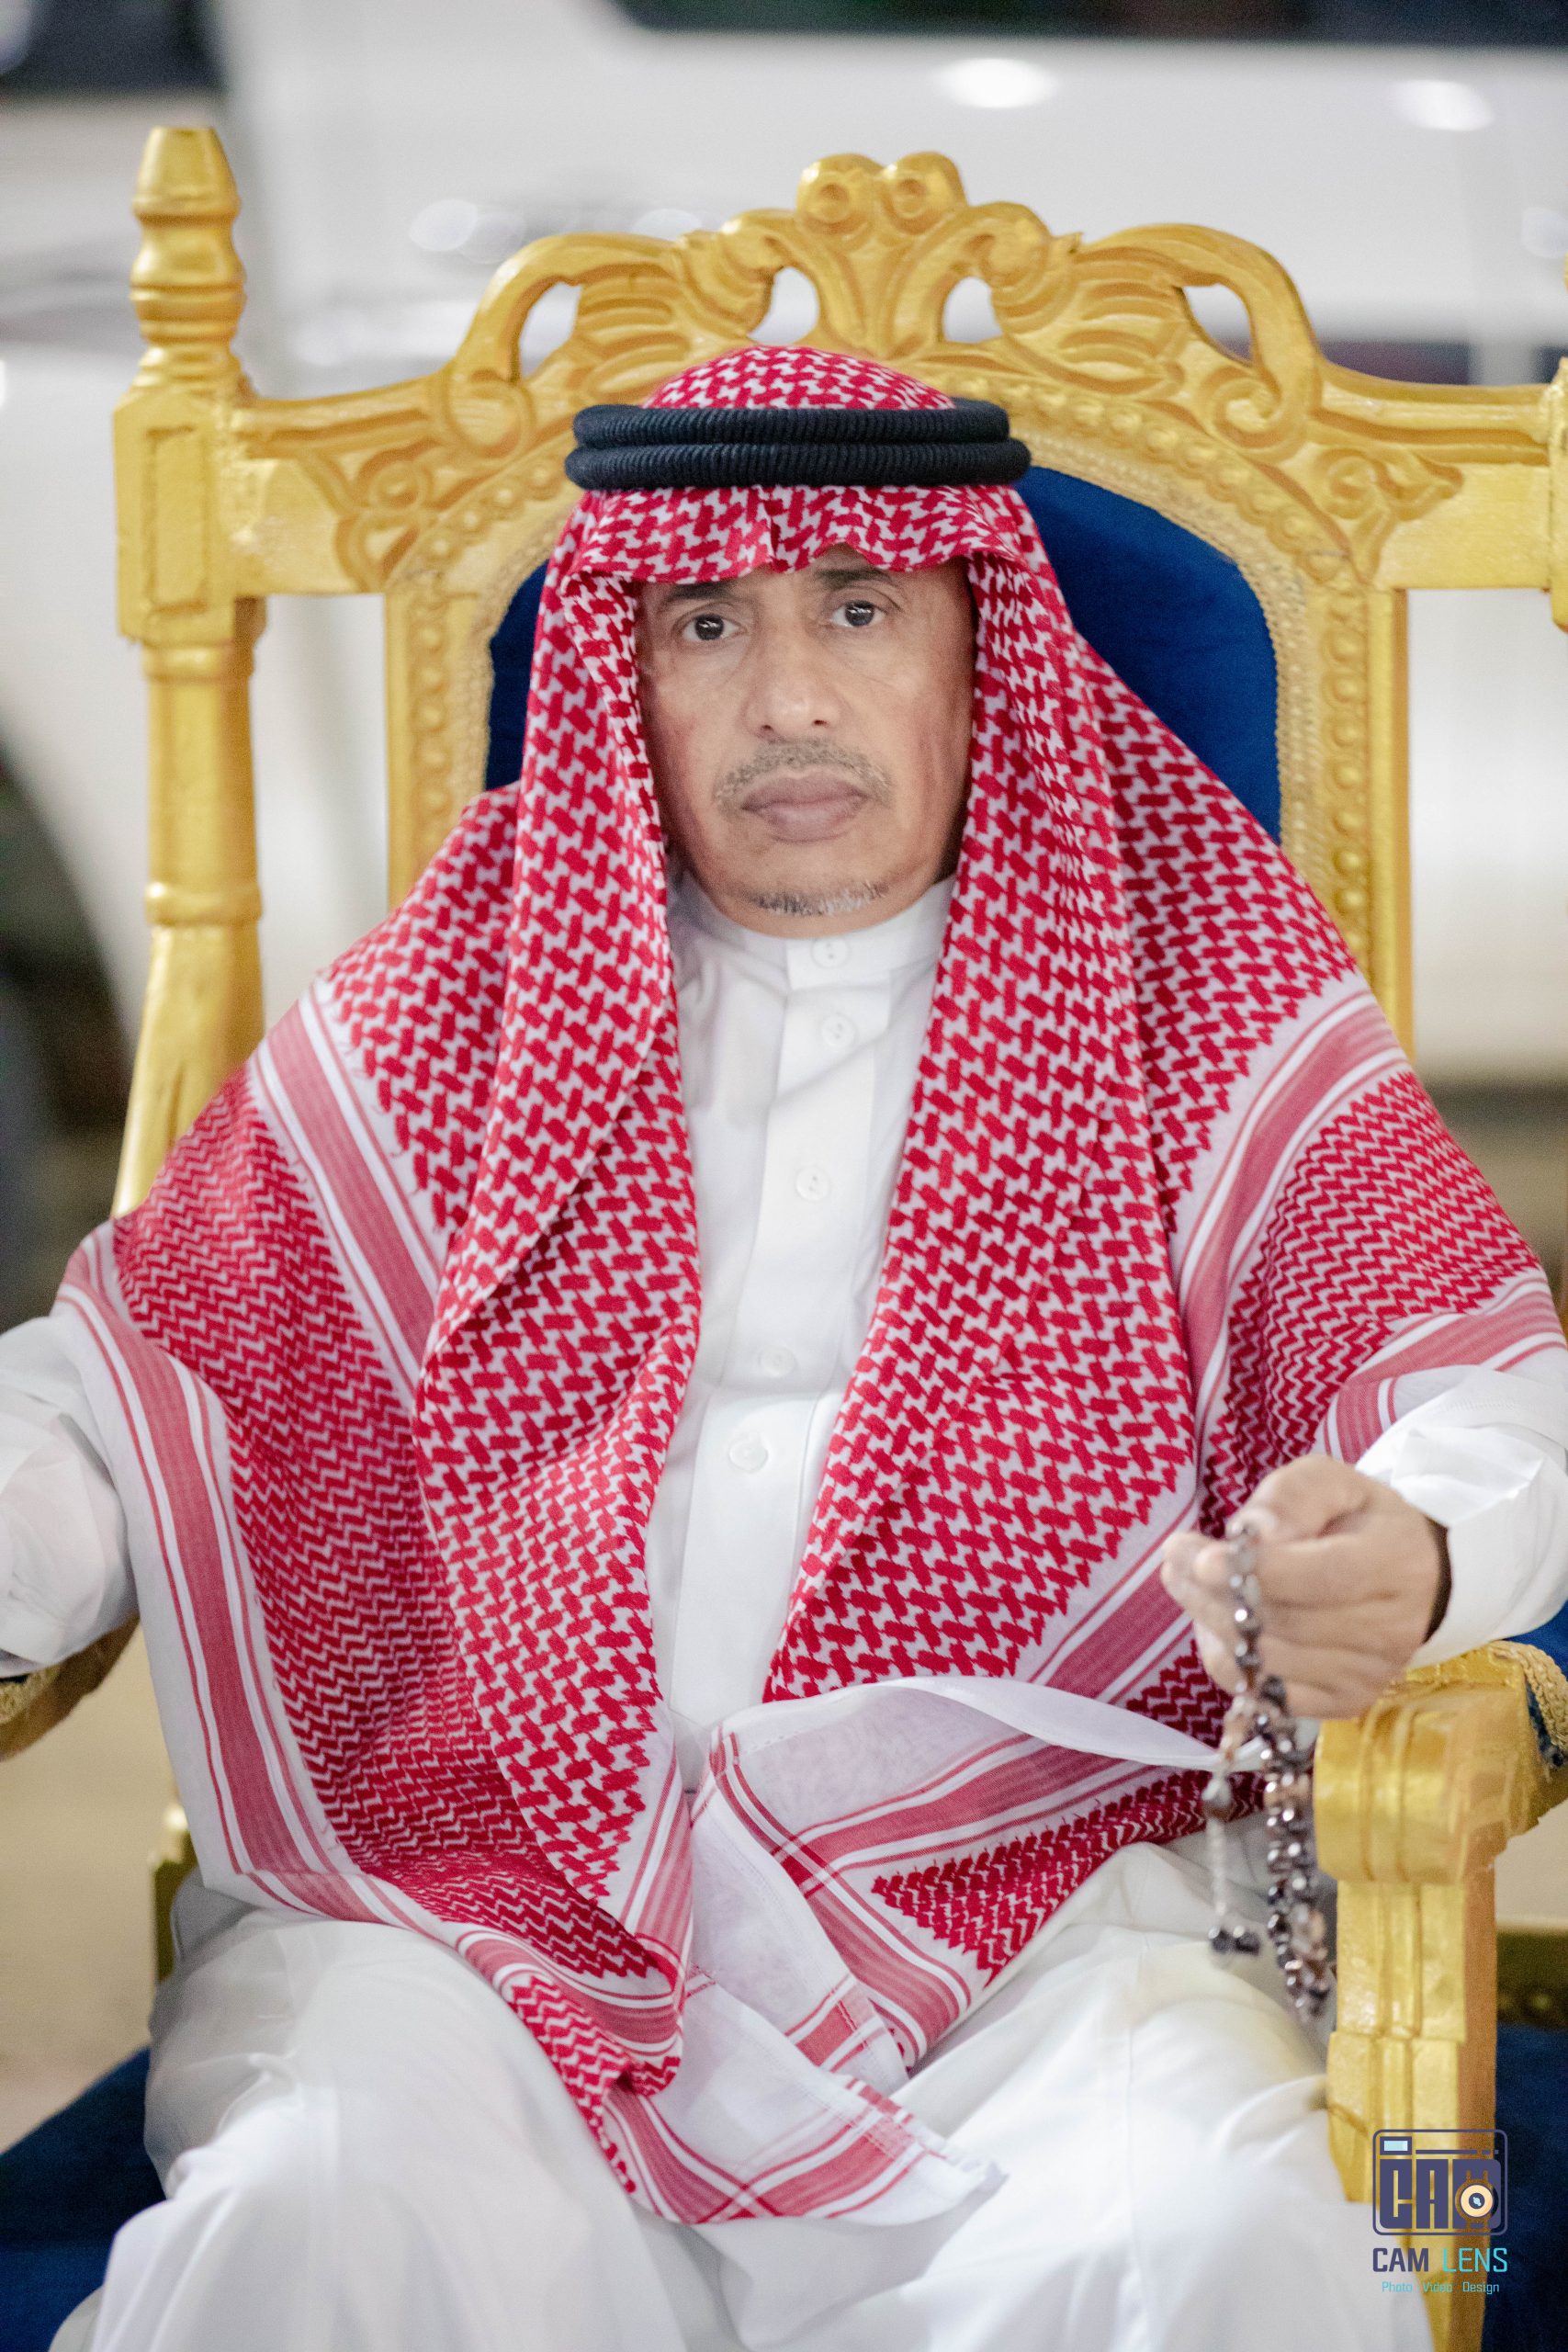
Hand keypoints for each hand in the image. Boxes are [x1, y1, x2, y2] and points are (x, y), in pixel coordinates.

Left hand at [1159, 1455, 1450, 1719]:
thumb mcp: (1334, 1483)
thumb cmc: (1360, 1522)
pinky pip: (1264, 1693)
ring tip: (1186, 1583)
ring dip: (1211, 1623)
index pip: (1321, 1578)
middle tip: (1173, 1559)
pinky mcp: (1344, 1703)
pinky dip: (1228, 1660)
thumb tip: (1258, 1533)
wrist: (1415, 1579)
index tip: (1202, 1557)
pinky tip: (1215, 1624)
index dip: (1257, 1572)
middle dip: (1214, 1594)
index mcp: (1394, 1564)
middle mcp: (1389, 1630)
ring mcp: (1367, 1675)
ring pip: (1267, 1662)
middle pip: (1284, 1624)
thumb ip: (1293, 1496)